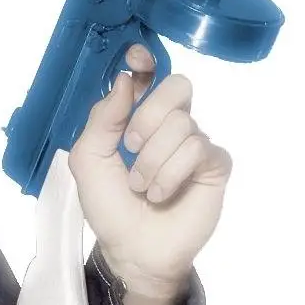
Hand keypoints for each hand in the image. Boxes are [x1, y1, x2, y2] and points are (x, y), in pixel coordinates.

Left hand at [69, 45, 231, 304]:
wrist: (131, 248)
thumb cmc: (108, 204)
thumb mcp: (89, 159)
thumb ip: (103, 117)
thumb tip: (126, 79)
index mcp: (139, 115)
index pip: (150, 75)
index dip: (146, 61)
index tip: (135, 56)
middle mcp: (171, 123)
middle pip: (177, 87)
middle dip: (149, 115)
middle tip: (130, 146)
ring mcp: (196, 143)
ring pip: (183, 124)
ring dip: (152, 161)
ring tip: (142, 187)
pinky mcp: (215, 165)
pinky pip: (199, 150)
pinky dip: (171, 174)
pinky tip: (162, 194)